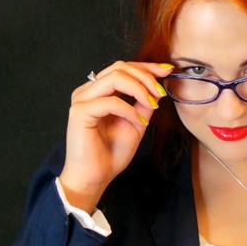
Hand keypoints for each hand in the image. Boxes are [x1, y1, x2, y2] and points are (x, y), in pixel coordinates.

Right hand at [58, 60, 173, 212]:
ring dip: (140, 88)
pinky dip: (130, 110)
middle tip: (161, 92)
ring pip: (115, 77)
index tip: (167, 71)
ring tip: (152, 104)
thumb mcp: (136, 123)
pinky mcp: (79, 112)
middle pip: (119, 67)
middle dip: (145, 76)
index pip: (122, 68)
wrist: (95, 178)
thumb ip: (144, 103)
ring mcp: (81, 100)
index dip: (146, 67)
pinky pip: (111, 102)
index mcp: (98, 92)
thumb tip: (159, 86)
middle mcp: (87, 91)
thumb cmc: (111, 153)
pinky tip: (138, 121)